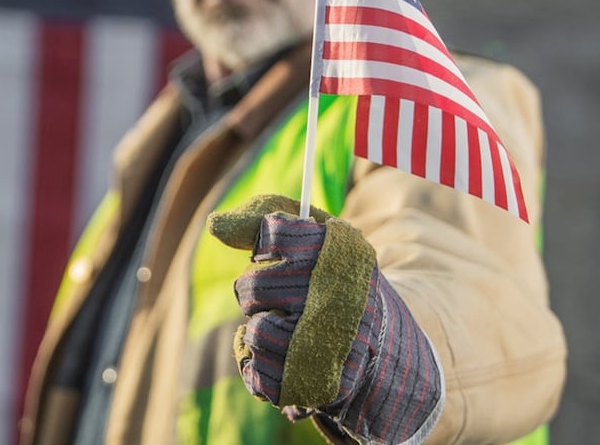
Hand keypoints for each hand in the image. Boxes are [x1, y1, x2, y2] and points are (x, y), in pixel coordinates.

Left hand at [208, 194, 443, 442]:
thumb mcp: (313, 233)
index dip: (263, 245)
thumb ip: (264, 216)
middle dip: (258, 292)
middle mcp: (340, 296)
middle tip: (287, 296)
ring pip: (254, 333)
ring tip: (288, 328)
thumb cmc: (335, 279)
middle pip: (252, 287)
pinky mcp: (317, 384)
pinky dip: (257, 364)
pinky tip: (282, 357)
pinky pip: (256, 372)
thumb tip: (214, 224)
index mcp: (342, 250)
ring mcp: (331, 344)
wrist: (385, 348)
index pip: (271, 232)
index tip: (275, 252)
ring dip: (259, 330)